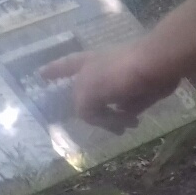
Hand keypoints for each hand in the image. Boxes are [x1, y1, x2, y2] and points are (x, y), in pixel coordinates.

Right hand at [40, 48, 180, 133]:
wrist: (155, 67)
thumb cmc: (116, 75)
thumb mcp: (88, 93)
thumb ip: (83, 108)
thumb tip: (89, 117)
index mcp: (83, 67)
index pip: (62, 67)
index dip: (52, 70)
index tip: (41, 74)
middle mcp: (98, 73)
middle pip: (87, 95)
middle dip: (92, 112)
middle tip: (96, 123)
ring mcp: (119, 82)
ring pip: (108, 105)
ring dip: (112, 118)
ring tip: (121, 127)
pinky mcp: (138, 92)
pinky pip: (127, 109)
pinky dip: (127, 117)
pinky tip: (131, 121)